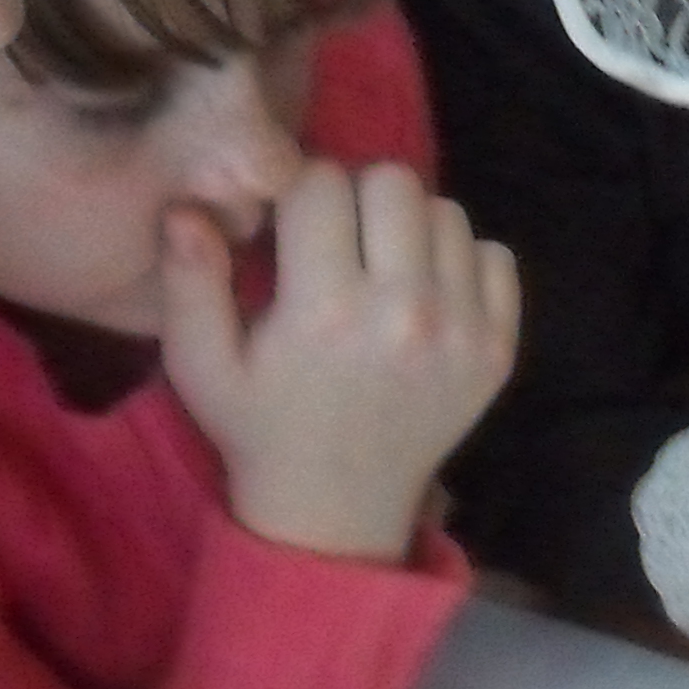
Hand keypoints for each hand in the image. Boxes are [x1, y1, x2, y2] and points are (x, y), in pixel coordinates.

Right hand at [159, 162, 517, 562]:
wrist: (340, 506)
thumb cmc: (261, 427)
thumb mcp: (199, 363)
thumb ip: (189, 280)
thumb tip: (189, 206)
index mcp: (325, 309)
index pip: (321, 183)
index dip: (298, 190)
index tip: (291, 222)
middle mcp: (405, 312)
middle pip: (395, 182)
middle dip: (358, 195)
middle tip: (340, 236)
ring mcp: (464, 330)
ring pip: (447, 212)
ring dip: (410, 225)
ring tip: (381, 264)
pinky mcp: (500, 348)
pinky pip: (496, 256)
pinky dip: (462, 259)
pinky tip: (426, 290)